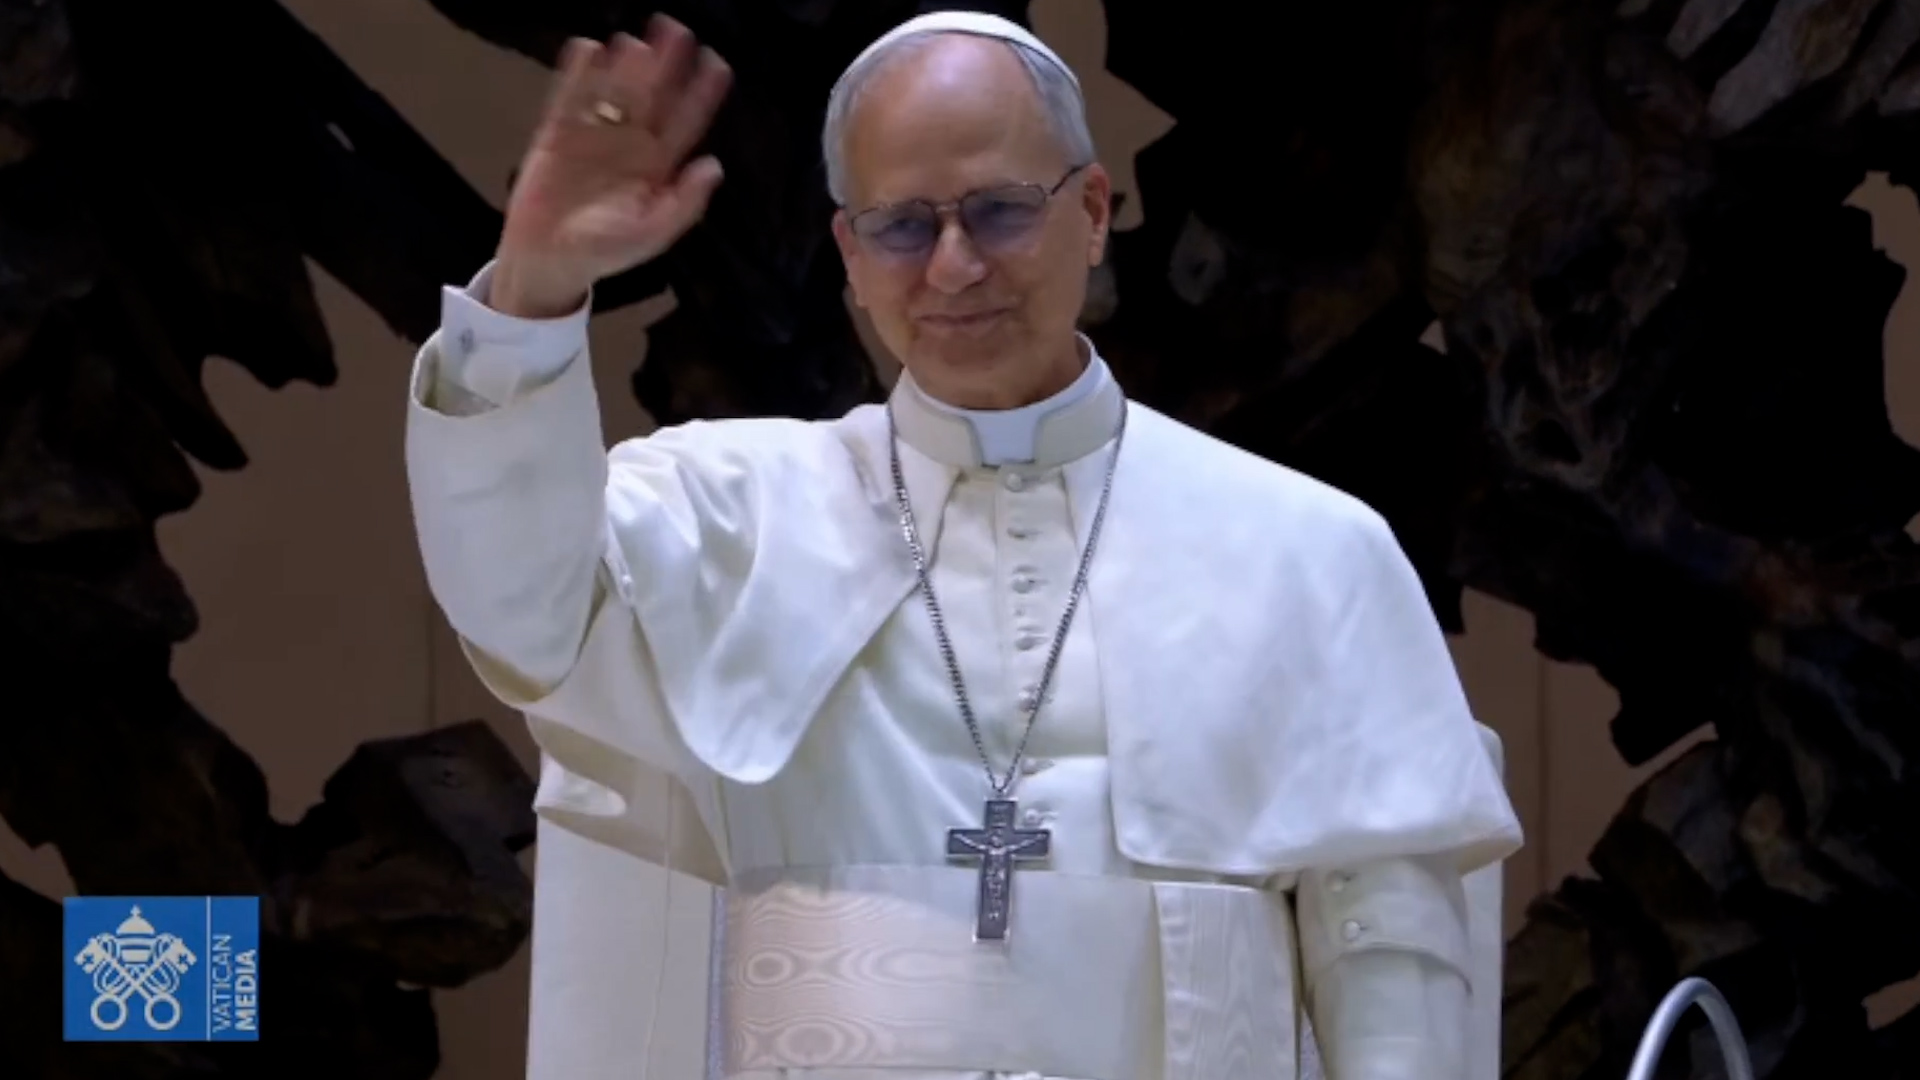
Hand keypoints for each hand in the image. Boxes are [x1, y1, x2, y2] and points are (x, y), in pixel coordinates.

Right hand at [491, 16, 732, 318]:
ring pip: (614, 91)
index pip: (687, 122)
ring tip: (635, 42)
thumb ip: (684, 204)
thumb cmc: (604, 251)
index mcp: (659, 165)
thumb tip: (715, 167)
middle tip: (677, 29)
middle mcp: (631, 142)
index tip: (717, 63)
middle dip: (666, 64)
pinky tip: (587, 48)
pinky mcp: (558, 132)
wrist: (547, 261)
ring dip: (624, 65)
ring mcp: (595, 133)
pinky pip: (569, 96)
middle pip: (653, 95)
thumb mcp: (650, 234)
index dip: (703, 93)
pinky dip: (577, 74)